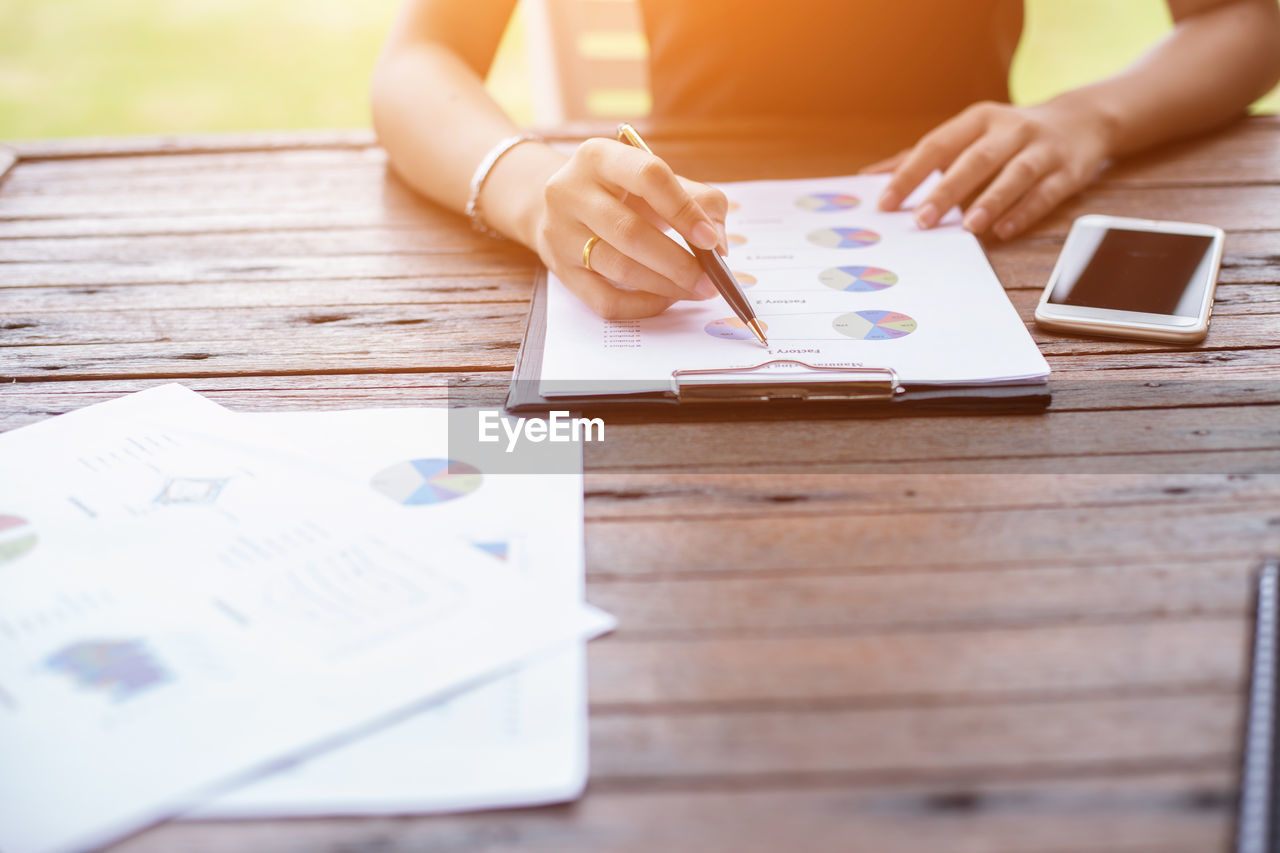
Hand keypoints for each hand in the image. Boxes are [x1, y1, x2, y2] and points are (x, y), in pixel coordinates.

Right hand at [531, 137, 727, 319]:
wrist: (563, 204)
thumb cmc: (620, 191)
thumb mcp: (654, 180)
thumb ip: (697, 200)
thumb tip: (719, 246)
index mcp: (599, 157)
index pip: (648, 176)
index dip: (684, 209)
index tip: (711, 240)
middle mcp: (571, 192)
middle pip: (630, 232)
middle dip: (678, 262)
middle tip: (710, 280)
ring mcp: (560, 233)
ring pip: (619, 268)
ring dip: (666, 286)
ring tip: (696, 290)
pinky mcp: (560, 270)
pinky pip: (604, 300)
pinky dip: (642, 305)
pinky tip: (666, 299)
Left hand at [866, 98, 1114, 239]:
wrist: (1081, 120)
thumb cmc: (1006, 136)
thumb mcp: (967, 136)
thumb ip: (922, 158)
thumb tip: (871, 178)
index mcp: (978, 120)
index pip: (937, 145)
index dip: (910, 174)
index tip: (885, 202)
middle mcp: (1010, 130)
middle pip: (975, 160)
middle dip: (946, 190)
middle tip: (922, 220)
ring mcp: (1042, 149)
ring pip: (1015, 174)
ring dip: (990, 200)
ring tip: (968, 227)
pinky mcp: (1068, 171)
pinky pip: (1045, 193)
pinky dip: (1024, 212)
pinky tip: (1003, 231)